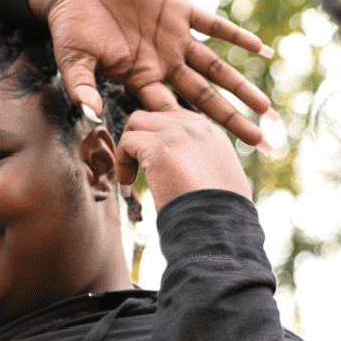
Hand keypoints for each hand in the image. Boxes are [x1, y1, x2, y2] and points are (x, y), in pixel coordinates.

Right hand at [22, 0, 278, 153]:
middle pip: (205, 98)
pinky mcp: (178, 7)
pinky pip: (213, 24)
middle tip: (260, 142)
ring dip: (241, 86)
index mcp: (141, 78)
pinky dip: (236, 35)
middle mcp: (164, 62)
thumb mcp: (73, 60)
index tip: (212, 154)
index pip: (172, 112)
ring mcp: (174, 37)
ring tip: (266, 108)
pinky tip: (260, 48)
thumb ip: (82, 86)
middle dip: (232, 120)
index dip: (192, 133)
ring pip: (215, 67)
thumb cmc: (70, 24)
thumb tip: (90, 114)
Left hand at [115, 108, 252, 211]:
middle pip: (153, 115)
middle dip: (140, 139)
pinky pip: (127, 141)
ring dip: (128, 148)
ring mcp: (177, 132)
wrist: (218, 226)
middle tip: (138, 170)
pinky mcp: (158, 146)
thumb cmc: (217, 214)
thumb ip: (199, 163)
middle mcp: (195, 125)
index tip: (152, 162)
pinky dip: (121, 162)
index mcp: (211, 132)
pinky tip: (128, 184)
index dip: (156, 136)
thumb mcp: (217, 179)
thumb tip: (181, 172)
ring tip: (131, 177)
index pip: (174, 116)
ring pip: (136, 122)